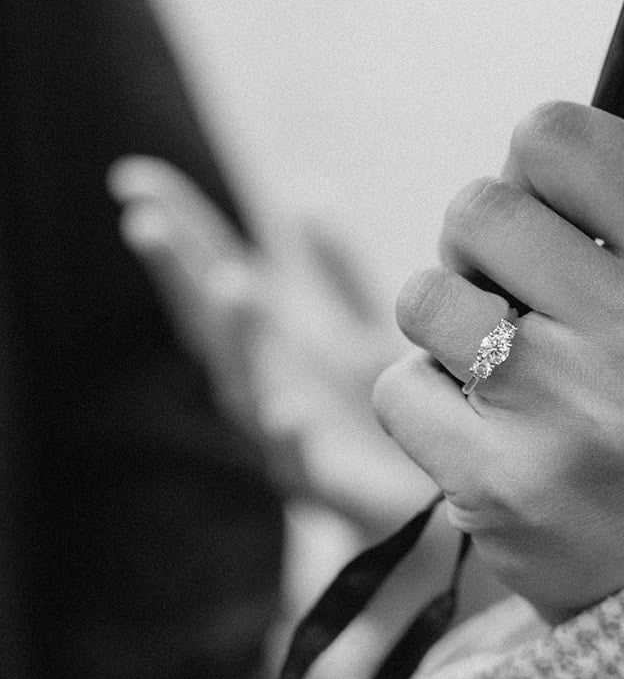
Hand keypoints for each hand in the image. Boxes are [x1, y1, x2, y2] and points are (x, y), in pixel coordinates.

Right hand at [108, 157, 435, 535]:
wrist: (433, 500)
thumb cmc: (386, 416)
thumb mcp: (362, 330)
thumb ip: (336, 268)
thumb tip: (302, 193)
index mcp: (272, 342)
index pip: (213, 271)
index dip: (178, 226)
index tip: (135, 179)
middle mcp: (267, 383)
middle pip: (209, 324)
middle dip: (178, 275)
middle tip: (148, 223)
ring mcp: (286, 436)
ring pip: (245, 386)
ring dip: (236, 338)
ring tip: (232, 284)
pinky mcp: (323, 486)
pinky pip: (298, 464)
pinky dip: (288, 437)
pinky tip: (287, 410)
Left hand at [372, 13, 623, 622]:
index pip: (556, 132)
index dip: (530, 168)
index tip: (551, 219)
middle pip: (477, 205)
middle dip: (475, 252)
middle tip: (518, 308)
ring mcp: (579, 417)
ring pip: (424, 297)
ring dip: (442, 333)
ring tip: (500, 378)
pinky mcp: (505, 486)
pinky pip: (397, 385)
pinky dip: (421, 407)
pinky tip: (482, 439)